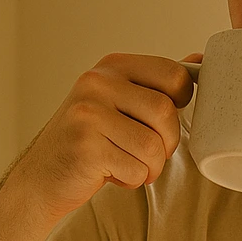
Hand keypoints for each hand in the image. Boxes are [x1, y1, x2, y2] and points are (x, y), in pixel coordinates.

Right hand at [4, 51, 201, 226]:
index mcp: (112, 65)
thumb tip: (198, 60)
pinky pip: (136, 169)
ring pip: (154, 146)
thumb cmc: (90, 141)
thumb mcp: (121, 102)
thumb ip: (157, 83)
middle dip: (168, 143)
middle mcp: (97, 83)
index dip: (182, 103)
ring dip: (151, 167)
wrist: (42, 178)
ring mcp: (88, 114)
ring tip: (128, 164)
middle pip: (166, 113)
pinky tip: (111, 173)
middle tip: (150, 153)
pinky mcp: (85, 147)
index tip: (164, 119)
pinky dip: (132, 180)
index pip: (174, 74)